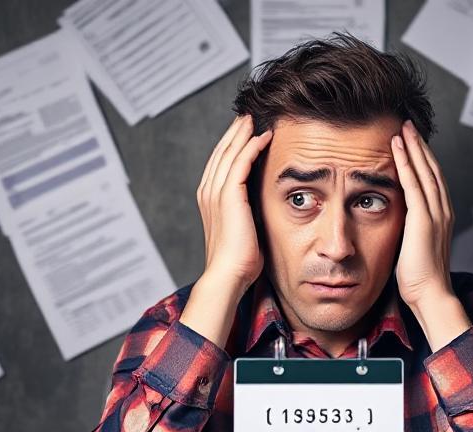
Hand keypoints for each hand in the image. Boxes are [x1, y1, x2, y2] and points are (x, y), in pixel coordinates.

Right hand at [196, 115, 272, 294]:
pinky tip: (263, 137)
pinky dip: (251, 147)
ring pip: (229, 153)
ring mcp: (216, 193)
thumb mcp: (245, 229)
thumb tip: (264, 208)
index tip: (245, 131)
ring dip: (242, 134)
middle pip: (222, 152)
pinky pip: (240, 163)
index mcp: (210, 200)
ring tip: (254, 119)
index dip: (232, 145)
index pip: (220, 163)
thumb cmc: (240, 261)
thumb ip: (249, 213)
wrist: (229, 274)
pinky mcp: (229, 196)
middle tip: (247, 116)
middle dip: (234, 133)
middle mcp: (208, 192)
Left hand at [391, 120, 471, 351]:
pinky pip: (414, 184)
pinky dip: (407, 163)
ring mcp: (436, 214)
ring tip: (404, 128)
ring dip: (414, 148)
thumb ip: (408, 231)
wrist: (430, 295)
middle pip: (432, 170)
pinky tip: (398, 148)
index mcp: (441, 218)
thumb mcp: (413, 248)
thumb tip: (395, 224)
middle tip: (409, 125)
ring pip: (425, 172)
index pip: (432, 181)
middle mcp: (443, 211)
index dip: (423, 159)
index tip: (413, 142)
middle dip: (420, 146)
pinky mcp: (424, 220)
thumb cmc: (419, 280)